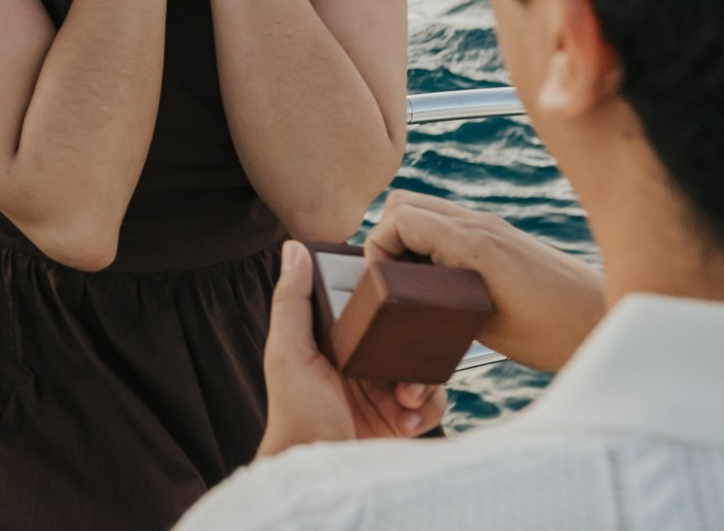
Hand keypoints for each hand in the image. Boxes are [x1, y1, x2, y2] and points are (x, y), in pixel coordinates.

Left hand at [256, 240, 446, 460]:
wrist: (320, 474)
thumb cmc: (295, 414)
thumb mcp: (288, 353)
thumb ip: (292, 302)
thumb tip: (292, 249)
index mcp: (337, 340)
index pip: (370, 308)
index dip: (388, 302)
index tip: (400, 300)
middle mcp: (364, 361)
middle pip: (405, 336)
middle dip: (414, 347)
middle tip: (404, 366)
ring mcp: (386, 390)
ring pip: (425, 366)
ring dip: (423, 381)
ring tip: (405, 397)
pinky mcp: (405, 417)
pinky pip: (434, 402)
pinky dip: (427, 409)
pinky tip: (405, 420)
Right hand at [366, 192, 606, 373]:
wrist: (605, 321)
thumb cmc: (553, 332)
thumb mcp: (483, 326)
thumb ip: (435, 302)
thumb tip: (402, 299)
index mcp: (472, 242)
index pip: (399, 217)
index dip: (378, 248)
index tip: (381, 284)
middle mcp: (479, 224)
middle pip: (405, 203)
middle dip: (387, 238)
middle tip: (391, 282)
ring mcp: (492, 226)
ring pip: (426, 210)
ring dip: (409, 240)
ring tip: (415, 286)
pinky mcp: (501, 236)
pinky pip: (450, 224)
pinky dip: (432, 244)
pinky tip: (443, 284)